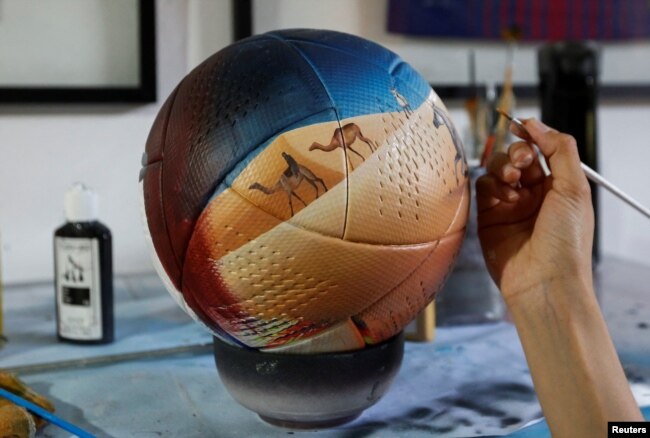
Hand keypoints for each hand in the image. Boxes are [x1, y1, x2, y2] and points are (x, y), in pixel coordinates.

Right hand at [476, 119, 593, 302]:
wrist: (544, 281)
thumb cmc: (566, 242)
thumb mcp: (574, 188)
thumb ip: (559, 149)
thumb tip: (536, 124)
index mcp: (558, 187)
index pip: (541, 151)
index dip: (531, 136)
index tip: (521, 127)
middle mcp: (533, 195)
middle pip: (516, 157)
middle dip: (518, 153)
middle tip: (522, 161)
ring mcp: (510, 206)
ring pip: (496, 169)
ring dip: (503, 167)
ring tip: (512, 179)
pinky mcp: (489, 218)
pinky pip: (483, 188)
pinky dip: (491, 185)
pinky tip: (504, 197)